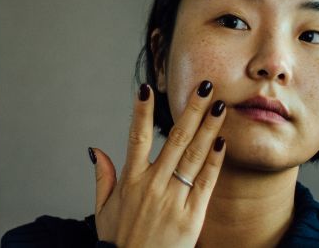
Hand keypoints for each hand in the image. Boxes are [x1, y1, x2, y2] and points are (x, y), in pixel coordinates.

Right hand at [91, 81, 225, 247]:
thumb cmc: (119, 243)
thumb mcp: (103, 210)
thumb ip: (102, 177)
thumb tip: (96, 150)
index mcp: (130, 181)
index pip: (136, 137)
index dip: (141, 111)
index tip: (146, 88)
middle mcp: (152, 185)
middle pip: (175, 139)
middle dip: (191, 109)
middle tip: (203, 86)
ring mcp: (173, 199)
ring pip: (193, 156)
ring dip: (208, 128)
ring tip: (219, 105)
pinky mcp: (191, 216)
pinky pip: (205, 182)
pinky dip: (214, 162)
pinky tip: (222, 143)